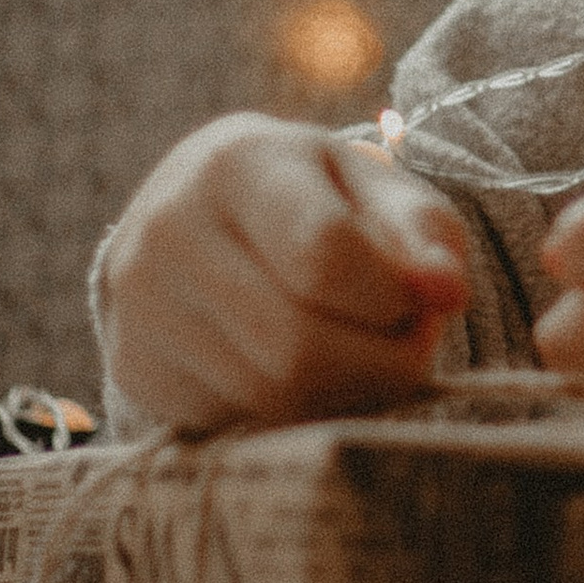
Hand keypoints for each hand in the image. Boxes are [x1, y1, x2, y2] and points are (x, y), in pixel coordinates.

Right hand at [97, 112, 474, 435]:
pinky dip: (295, 412)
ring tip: (366, 356)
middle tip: (409, 346)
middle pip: (299, 344)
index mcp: (238, 162)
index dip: (393, 299)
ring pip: (271, 395)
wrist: (196, 215)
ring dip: (346, 394)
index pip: (325, 255)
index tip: (420, 302)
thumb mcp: (375, 191)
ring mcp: (140, 303)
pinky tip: (307, 373)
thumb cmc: (311, 199)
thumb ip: (424, 235)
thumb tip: (447, 293)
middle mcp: (170, 228)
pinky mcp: (135, 365)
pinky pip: (239, 420)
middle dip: (380, 363)